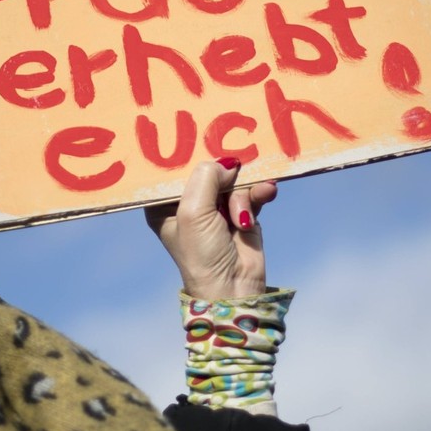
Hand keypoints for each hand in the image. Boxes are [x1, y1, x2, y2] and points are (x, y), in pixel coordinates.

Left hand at [145, 158, 277, 300]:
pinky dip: (259, 191)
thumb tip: (227, 163)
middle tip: (233, 176)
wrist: (234, 288)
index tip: (204, 141)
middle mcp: (189, 203)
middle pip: (207, 169)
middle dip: (224, 174)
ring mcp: (216, 208)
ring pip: (233, 179)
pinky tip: (267, 192)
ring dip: (242, 192)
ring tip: (242, 216)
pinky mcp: (241, 212)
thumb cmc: (202, 255)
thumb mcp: (193, 211)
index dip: (189, 156)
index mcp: (164, 204)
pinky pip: (251, 190)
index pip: (173, 169)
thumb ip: (206, 177)